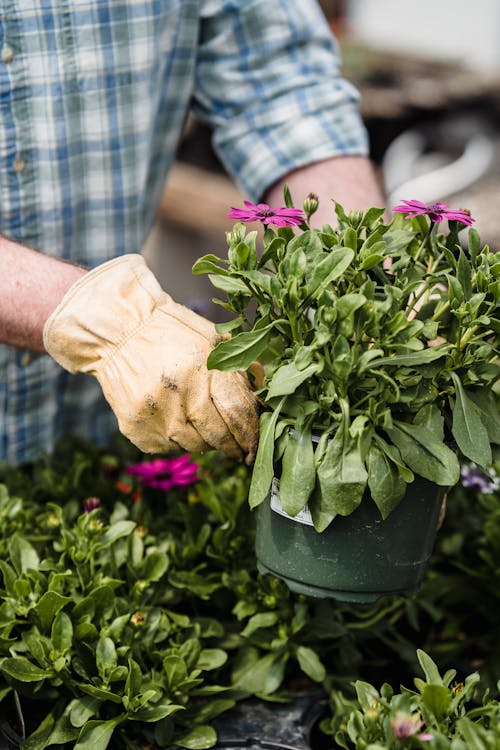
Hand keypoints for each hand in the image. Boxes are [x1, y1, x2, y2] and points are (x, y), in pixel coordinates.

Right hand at [43, 255, 258, 462]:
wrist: (117, 331)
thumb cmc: (171, 331)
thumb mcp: (212, 339)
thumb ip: (240, 370)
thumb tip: (266, 403)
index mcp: (203, 368)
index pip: (238, 414)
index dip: (251, 434)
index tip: (256, 445)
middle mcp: (179, 394)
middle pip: (219, 436)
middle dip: (234, 447)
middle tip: (240, 451)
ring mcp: (155, 415)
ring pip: (194, 445)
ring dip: (206, 441)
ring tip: (202, 424)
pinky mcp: (136, 428)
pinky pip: (168, 446)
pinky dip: (177, 439)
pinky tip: (174, 418)